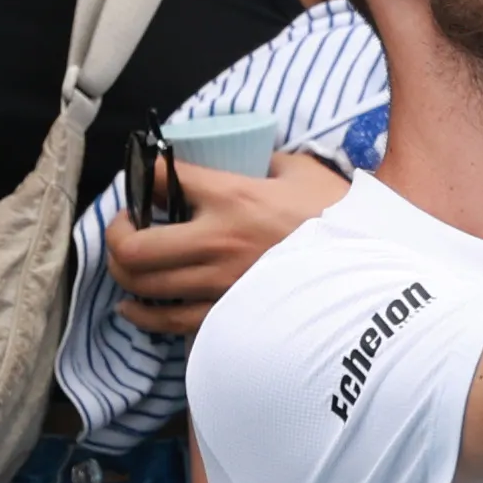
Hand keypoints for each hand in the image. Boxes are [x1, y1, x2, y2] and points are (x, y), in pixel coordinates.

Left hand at [107, 152, 350, 335]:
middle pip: (133, 245)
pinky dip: (143, 314)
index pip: (161, 177)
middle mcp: (216, 241)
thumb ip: (268, 162)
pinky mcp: (228, 318)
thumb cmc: (338, 219)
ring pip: (142, 286)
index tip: (141, 179)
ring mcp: (219, 284)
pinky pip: (168, 322)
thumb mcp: (303, 172)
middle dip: (115, 234)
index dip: (140, 174)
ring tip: (126, 262)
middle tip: (124, 225)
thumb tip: (253, 160)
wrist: (367, 273)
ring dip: (123, 272)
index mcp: (233, 196)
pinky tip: (135, 307)